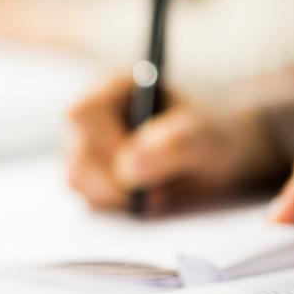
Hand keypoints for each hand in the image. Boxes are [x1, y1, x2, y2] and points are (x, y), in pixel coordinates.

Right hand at [67, 74, 280, 211]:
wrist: (216, 157)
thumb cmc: (211, 135)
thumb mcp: (207, 134)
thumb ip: (175, 143)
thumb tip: (129, 167)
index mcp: (115, 87)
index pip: (84, 111)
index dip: (106, 143)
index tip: (139, 167)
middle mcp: (93, 116)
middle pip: (77, 152)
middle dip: (115, 181)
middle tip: (155, 193)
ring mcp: (87, 147)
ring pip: (77, 179)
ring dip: (116, 197)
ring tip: (157, 193)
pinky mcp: (91, 177)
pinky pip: (89, 198)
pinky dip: (118, 206)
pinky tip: (147, 199)